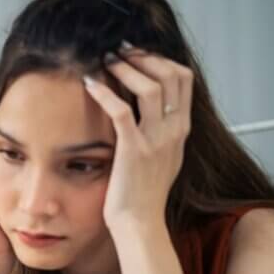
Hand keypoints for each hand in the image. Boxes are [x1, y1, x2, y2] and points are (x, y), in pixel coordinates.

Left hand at [84, 45, 192, 231]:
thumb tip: (150, 113)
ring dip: (125, 68)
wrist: (139, 224)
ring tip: (104, 60)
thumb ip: (162, 134)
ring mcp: (156, 140)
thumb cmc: (143, 195)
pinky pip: (121, 112)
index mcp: (181, 130)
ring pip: (149, 87)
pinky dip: (105, 93)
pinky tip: (90, 84)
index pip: (183, 79)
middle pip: (170, 75)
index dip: (160, 60)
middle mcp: (174, 131)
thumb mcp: (163, 158)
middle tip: (119, 50)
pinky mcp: (133, 150)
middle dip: (144, 57)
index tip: (138, 53)